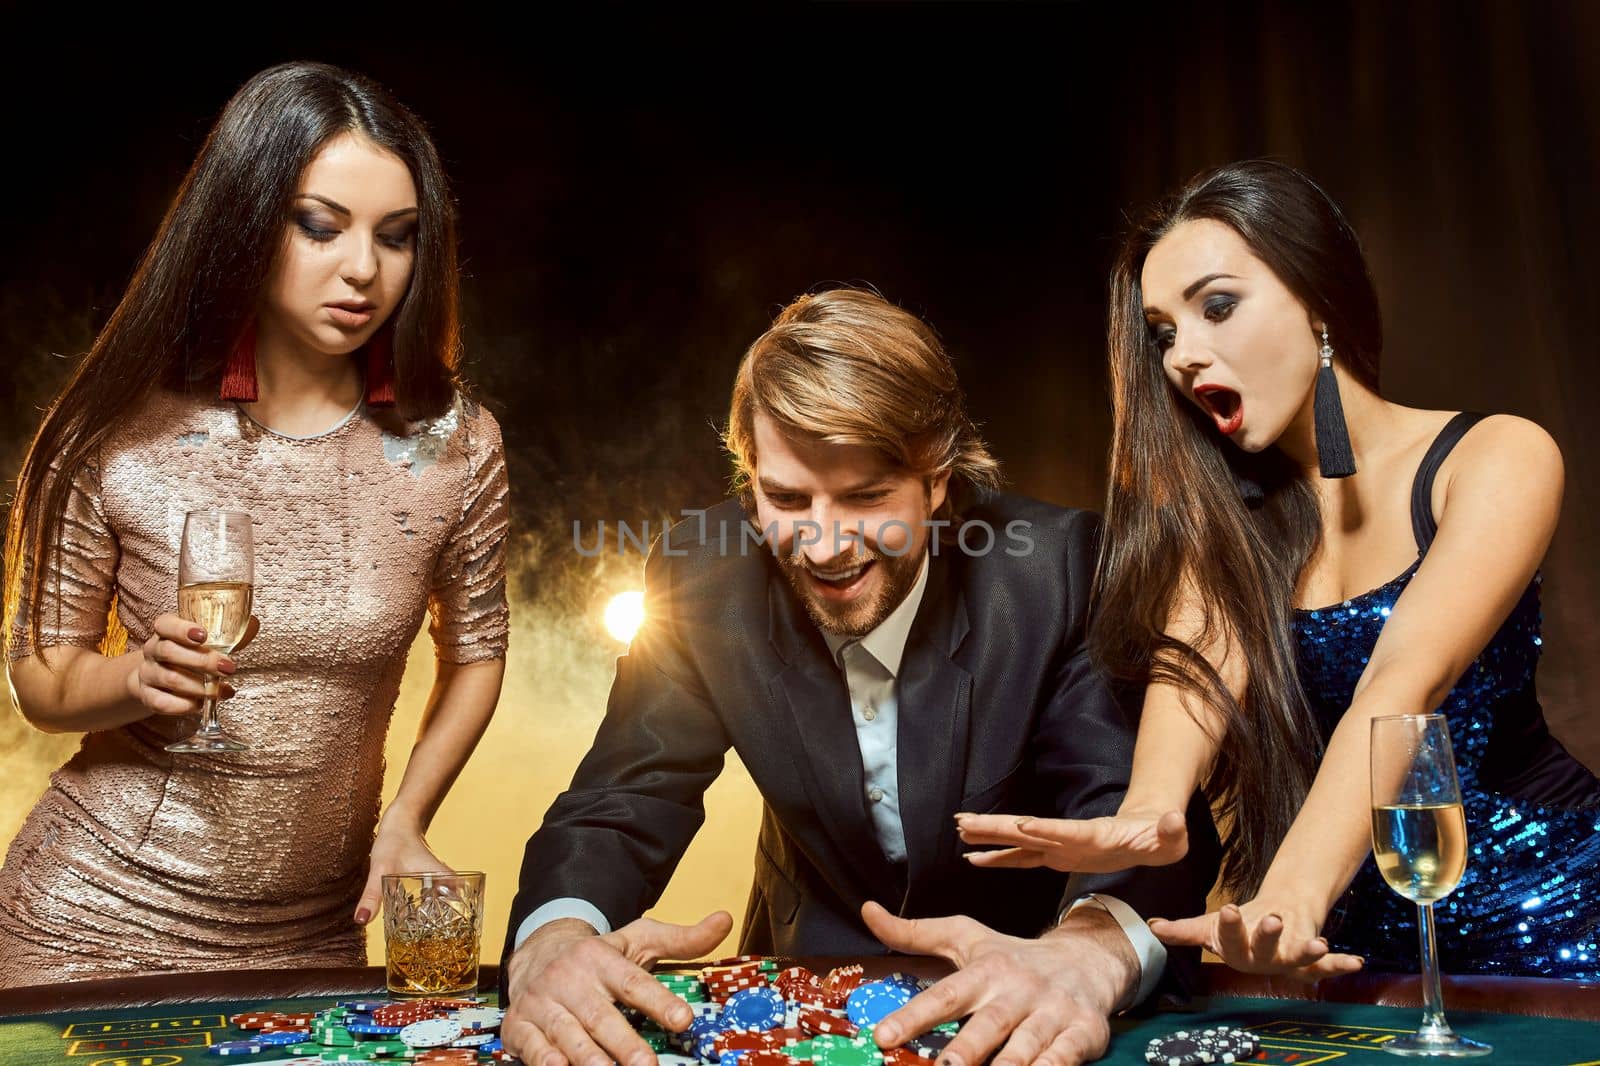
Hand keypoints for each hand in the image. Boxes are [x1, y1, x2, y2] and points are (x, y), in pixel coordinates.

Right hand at [127, 612, 258, 716]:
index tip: (204, 635)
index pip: (165, 624)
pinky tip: (202, 704)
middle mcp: (152, 650)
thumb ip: (229, 633)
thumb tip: (255, 624)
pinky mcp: (148, 697)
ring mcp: (147, 674)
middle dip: (202, 661)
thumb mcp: (208, 639)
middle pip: (169, 651)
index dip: (182, 629)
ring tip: (221, 690)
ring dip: (199, 686)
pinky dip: (185, 706)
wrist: (159, 676)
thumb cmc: (191, 652)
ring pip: (169, 678)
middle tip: (228, 667)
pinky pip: (162, 703)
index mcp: (165, 630)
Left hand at [354, 818, 450, 924]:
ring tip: (426, 933)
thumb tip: (362, 920)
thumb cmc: (394, 840)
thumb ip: (372, 895)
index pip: (460, 899)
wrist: (399, 819)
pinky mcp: (426, 875)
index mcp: (442, 876)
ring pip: (442, 898)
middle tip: (436, 940)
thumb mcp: (381, 869)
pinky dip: (426, 905)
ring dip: (436, 913)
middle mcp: (443, 877)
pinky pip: (432, 894)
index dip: (460, 916)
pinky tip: (414, 915)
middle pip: (452, 902)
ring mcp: (436, 875)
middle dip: (446, 921)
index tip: (454, 932)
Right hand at [502, 910, 732, 1065]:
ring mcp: (544, 1004)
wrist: (536, 952)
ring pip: (568, 1035)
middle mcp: (571, 980)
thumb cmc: (596, 956)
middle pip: (602, 1016)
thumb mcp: (638, 941)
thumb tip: (726, 921)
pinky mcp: (521, 1026)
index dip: (659, 1001)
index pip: (634, 982)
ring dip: (589, 1058)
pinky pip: (534, 1047)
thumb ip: (682, 940)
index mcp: (602, 958)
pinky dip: (546, 1060)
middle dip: (625, 1044)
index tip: (684, 1019)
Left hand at [861, 901, 1134, 1065]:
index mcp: (987, 969)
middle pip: (989, 1023)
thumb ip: (914, 932)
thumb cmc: (1014, 956)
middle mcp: (1019, 990)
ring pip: (1027, 1045)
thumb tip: (868, 911)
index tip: (883, 1036)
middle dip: (966, 1049)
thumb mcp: (965, 937)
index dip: (914, 1015)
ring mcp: (1053, 1012)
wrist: (1088, 959)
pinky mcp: (1083, 1033)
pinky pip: (1064, 1057)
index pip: (945, 994)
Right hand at [955, 809, 1187, 873]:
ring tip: (960, 832)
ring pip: (1018, 841)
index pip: (1065, 831)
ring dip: (990, 838)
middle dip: (997, 827)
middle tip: (964, 822)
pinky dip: (999, 859)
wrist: (1150, 831)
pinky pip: (1022, 859)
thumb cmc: (1162, 835)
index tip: (1019, 826)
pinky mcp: (1057, 856)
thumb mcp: (1171, 835)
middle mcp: (1069, 836)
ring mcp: (1060, 845)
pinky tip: (976, 860)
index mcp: (1093, 833)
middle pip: (1027, 830)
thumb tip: (1175, 820)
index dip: (1044, 830)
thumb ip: (1170, 830)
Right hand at [1149, 900, 1362, 981]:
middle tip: (1272, 921)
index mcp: (1235, 950)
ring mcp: (1287, 961)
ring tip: (1319, 945)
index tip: (1229, 908)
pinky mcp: (1310, 961)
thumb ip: (1182, 930)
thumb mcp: (1209, 926)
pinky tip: (1355, 961)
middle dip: (1268, 936)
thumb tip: (1151, 926)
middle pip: (1263, 948)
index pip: (1230, 937)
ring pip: (1296, 957)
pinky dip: (1340, 965)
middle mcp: (1262, 959)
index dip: (1231, 926)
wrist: (1268, 929)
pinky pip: (1326, 966)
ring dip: (1307, 952)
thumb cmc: (1238, 928)